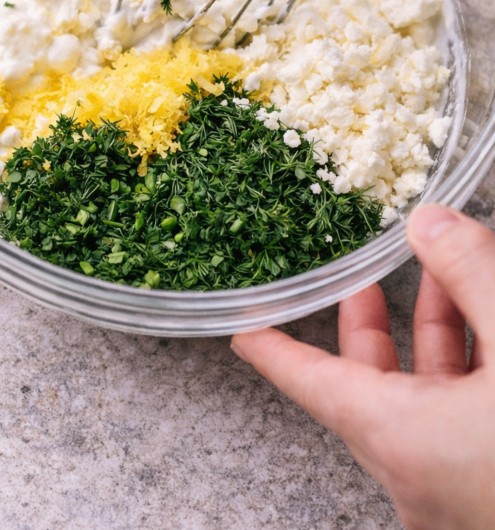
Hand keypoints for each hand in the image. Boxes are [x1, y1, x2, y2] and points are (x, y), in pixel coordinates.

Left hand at [231, 206, 494, 529]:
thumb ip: (474, 277)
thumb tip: (429, 220)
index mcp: (402, 442)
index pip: (311, 383)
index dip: (274, 348)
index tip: (241, 325)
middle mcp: (419, 473)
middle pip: (370, 383)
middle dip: (370, 318)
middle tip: (363, 267)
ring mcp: (459, 489)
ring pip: (427, 396)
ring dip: (436, 331)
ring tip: (445, 269)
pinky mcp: (492, 489)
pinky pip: (467, 418)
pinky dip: (474, 365)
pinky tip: (493, 321)